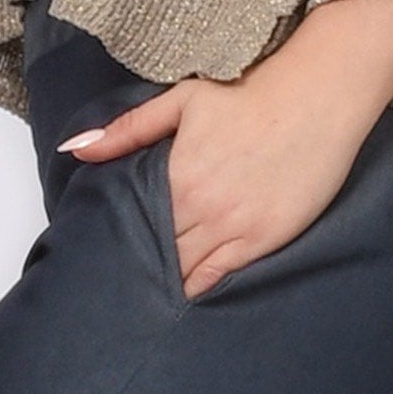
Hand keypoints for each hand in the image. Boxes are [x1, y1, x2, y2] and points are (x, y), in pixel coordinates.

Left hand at [56, 50, 371, 300]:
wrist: (316, 95)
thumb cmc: (250, 93)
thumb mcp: (183, 101)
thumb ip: (128, 129)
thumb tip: (76, 148)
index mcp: (177, 176)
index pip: (136, 225)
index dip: (119, 240)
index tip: (102, 255)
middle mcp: (203, 208)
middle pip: (159, 253)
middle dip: (139, 267)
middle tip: (117, 286)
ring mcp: (237, 226)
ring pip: (188, 270)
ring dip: (166, 282)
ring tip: (142, 300)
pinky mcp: (266, 237)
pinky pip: (224, 274)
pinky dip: (201, 287)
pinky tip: (186, 296)